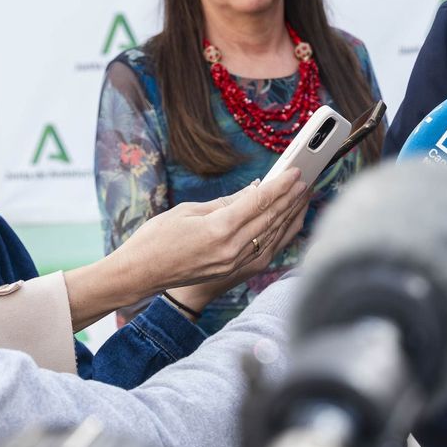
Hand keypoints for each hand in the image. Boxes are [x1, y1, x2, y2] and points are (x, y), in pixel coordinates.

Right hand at [163, 171, 311, 310]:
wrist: (140, 275)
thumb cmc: (157, 238)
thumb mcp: (189, 211)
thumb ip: (225, 202)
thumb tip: (253, 191)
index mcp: (219, 229)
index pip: (259, 202)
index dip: (280, 185)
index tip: (295, 171)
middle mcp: (231, 248)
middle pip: (270, 218)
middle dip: (290, 198)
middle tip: (306, 180)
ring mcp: (234, 263)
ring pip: (272, 235)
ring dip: (290, 215)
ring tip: (304, 198)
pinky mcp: (233, 272)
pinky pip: (265, 250)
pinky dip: (280, 235)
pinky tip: (289, 223)